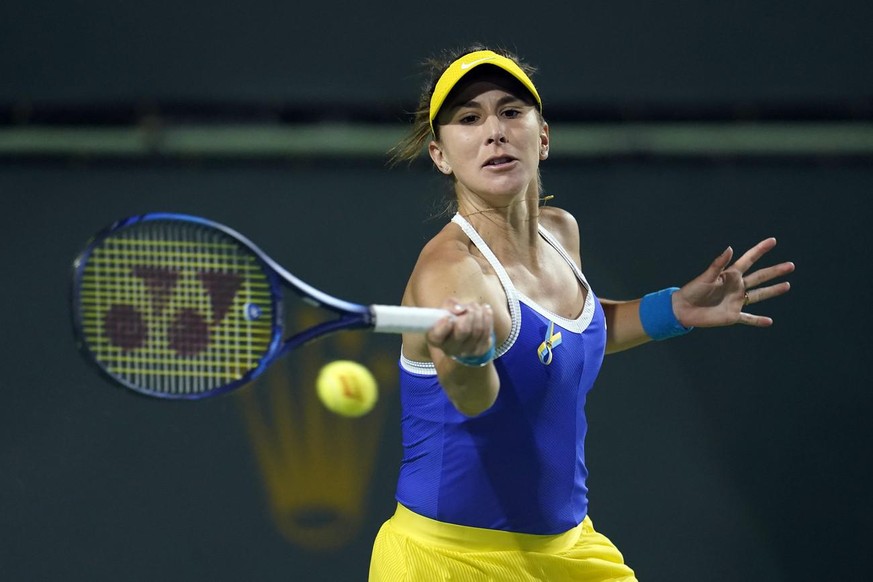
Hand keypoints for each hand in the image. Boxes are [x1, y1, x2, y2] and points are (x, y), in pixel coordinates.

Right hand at [426, 298, 494, 360]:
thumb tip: (459, 309)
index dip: (444, 326)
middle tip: (469, 307)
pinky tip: (485, 309)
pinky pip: (487, 332)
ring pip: (477, 330)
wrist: (465, 331)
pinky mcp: (479, 350)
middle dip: (469, 314)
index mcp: (436, 338)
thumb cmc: (451, 318)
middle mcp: (449, 348)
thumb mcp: (445, 309)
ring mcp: (465, 351)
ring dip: (478, 313)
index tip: (449, 317)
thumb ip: (449, 305)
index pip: (438, 335)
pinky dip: (487, 317)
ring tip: (476, 306)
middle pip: (463, 331)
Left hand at [672, 238, 794, 327]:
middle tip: (790, 265)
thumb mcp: (706, 276)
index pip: (748, 260)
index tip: (772, 241)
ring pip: (758, 295)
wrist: (683, 309)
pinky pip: (748, 319)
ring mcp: (736, 301)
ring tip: (787, 286)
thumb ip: (718, 264)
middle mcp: (736, 287)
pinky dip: (758, 321)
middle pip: (759, 277)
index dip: (760, 250)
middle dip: (774, 271)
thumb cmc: (692, 290)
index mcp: (730, 275)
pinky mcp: (732, 316)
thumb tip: (730, 248)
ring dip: (772, 291)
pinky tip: (769, 322)